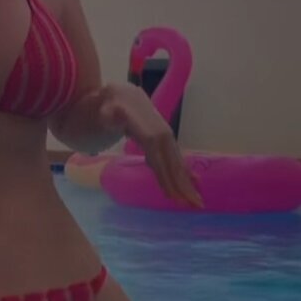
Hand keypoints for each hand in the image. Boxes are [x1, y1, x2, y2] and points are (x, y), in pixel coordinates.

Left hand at [99, 83, 203, 207]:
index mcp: (145, 125)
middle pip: (172, 159)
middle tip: (193, 204)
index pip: (157, 150)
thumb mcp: (103, 107)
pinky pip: (175, 160)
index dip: (164, 171)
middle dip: (182, 182)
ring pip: (176, 161)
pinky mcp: (165, 143)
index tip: (171, 193)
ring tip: (196, 202)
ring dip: (187, 182)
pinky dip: (184, 174)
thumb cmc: (110, 106)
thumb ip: (106, 113)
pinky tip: (194, 185)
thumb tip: (108, 115)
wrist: (123, 96)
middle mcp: (160, 132)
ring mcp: (165, 137)